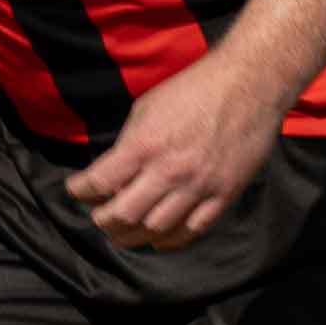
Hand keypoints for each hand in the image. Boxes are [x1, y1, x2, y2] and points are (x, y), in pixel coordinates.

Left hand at [69, 49, 284, 251]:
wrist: (249, 84)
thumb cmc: (195, 89)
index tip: (76, 190)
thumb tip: (113, 172)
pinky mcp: (224, 195)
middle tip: (99, 216)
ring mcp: (199, 187)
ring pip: (155, 230)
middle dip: (103, 220)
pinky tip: (158, 236)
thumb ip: (129, 143)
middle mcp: (169, 171)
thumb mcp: (147, 107)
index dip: (80, 191)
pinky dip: (169, 240)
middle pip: (123, 216)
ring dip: (133, 235)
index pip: (99, 182)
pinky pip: (192, 231)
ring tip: (124, 231)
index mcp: (145, 145)